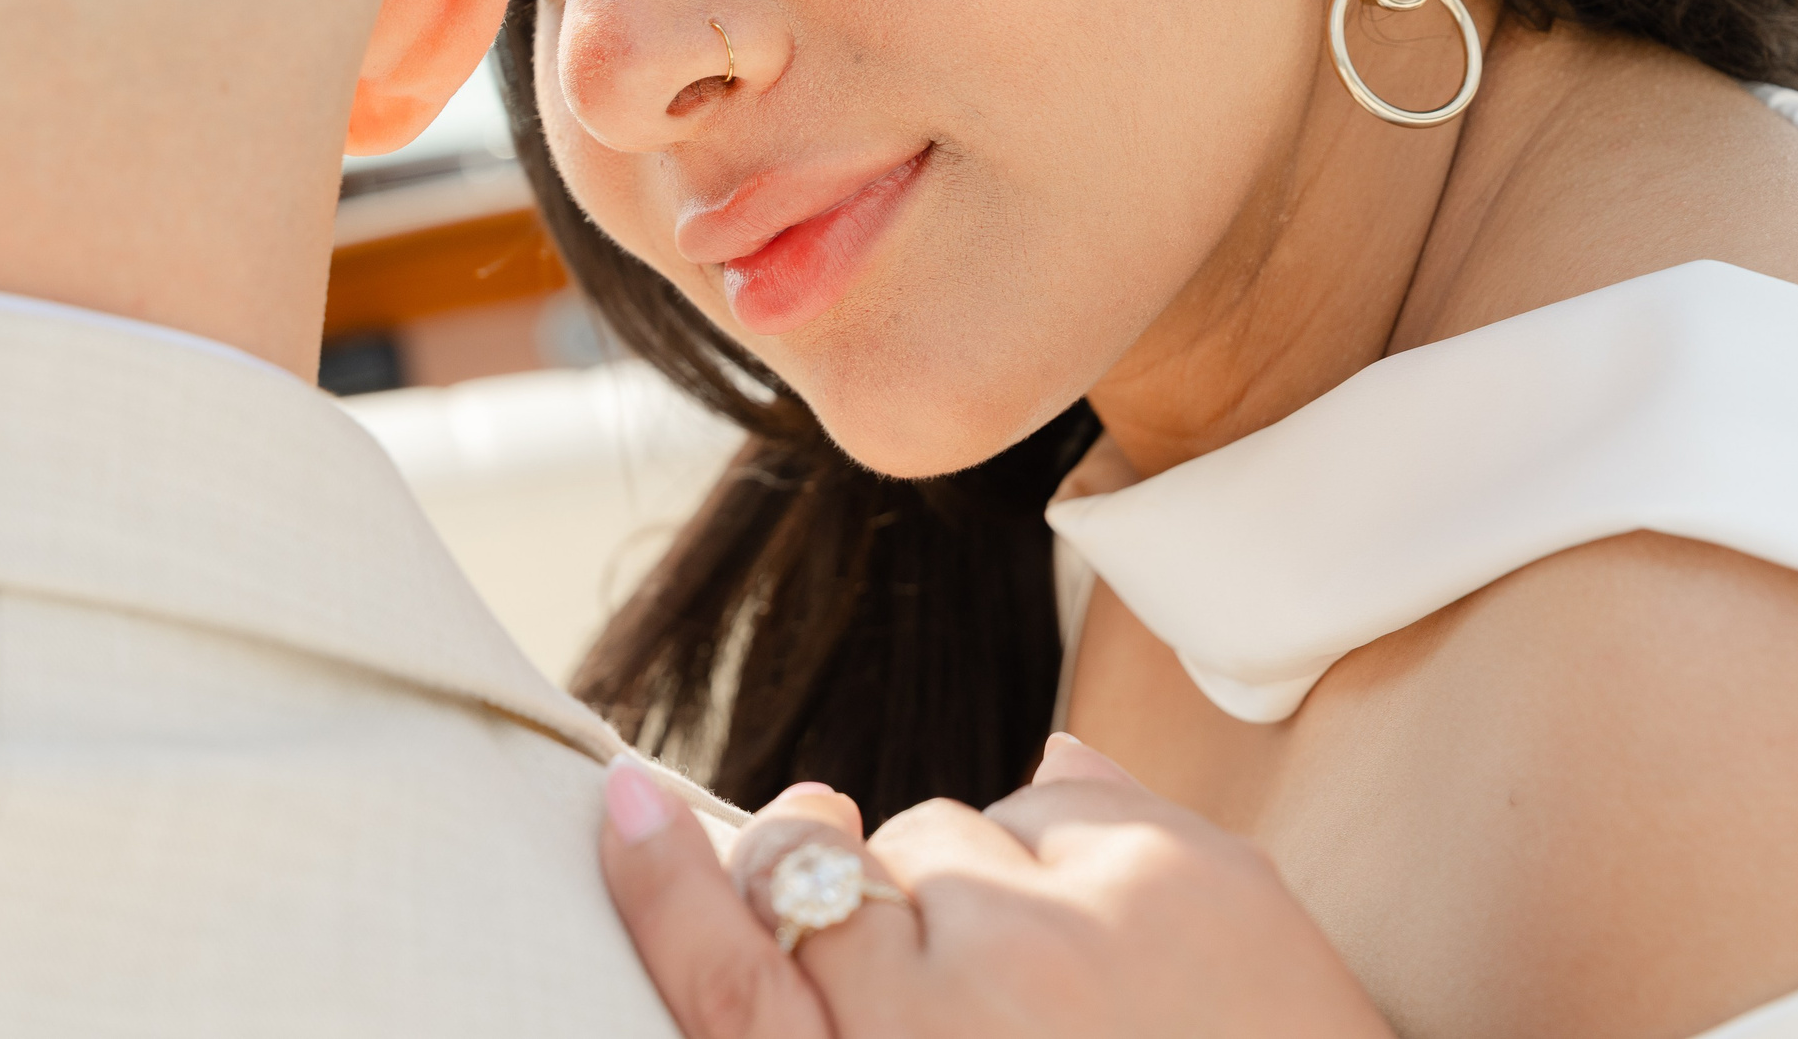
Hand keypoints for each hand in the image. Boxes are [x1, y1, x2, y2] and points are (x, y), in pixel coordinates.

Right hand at [600, 734, 1392, 1038]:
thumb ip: (857, 1024)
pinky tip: (1128, 935)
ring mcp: (1072, 921)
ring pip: (954, 815)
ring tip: (1078, 991)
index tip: (620, 798)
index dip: (665, 885)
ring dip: (990, 877)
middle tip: (974, 1002)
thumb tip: (815, 832)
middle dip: (885, 907)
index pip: (732, 974)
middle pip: (843, 866)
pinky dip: (1072, 843)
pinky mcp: (1177, 861)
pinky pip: (1055, 783)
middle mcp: (961, 1001)